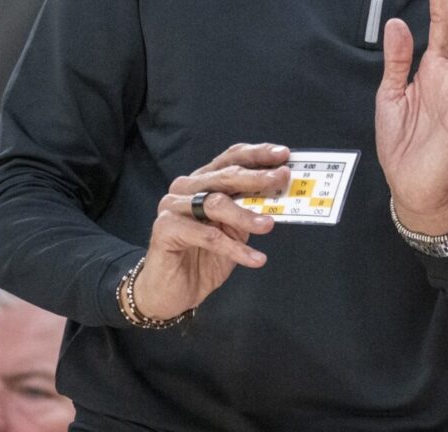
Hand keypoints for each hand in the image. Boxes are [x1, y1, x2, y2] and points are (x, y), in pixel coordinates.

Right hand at [132, 143, 289, 320]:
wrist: (170, 293)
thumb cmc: (202, 259)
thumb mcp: (234, 231)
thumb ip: (249, 210)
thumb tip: (279, 194)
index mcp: (202, 182)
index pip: (230, 158)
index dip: (257, 154)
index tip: (283, 155)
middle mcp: (185, 188)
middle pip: (225, 175)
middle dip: (257, 177)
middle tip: (281, 179)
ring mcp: (172, 206)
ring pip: (215, 203)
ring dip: (247, 215)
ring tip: (269, 225)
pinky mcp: (165, 229)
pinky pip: (208, 236)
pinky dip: (235, 248)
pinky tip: (255, 258)